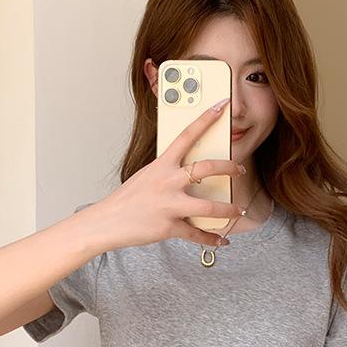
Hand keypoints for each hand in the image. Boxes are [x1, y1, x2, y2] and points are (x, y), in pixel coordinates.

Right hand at [86, 99, 243, 251]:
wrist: (106, 222)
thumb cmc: (126, 200)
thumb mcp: (146, 176)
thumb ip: (168, 173)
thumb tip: (190, 174)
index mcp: (161, 165)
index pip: (187, 135)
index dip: (207, 118)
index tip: (223, 106)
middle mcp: (167, 182)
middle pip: (206, 168)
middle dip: (229, 168)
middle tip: (240, 170)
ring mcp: (169, 205)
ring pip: (208, 207)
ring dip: (229, 209)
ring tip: (238, 210)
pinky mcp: (169, 227)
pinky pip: (196, 234)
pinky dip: (211, 239)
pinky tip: (221, 240)